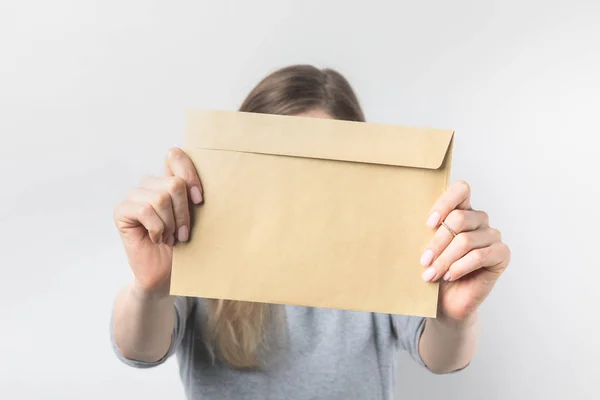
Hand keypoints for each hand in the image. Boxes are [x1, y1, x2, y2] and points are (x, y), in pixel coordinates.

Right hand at [113, 148, 202, 296]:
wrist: (165, 275)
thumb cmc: (183, 247)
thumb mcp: (195, 219)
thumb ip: (194, 196)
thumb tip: (206, 183)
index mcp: (168, 181)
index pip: (175, 156)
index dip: (190, 175)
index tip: (200, 201)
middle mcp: (150, 184)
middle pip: (174, 183)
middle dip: (183, 213)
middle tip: (182, 234)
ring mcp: (134, 196)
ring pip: (160, 198)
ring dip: (170, 224)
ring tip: (168, 237)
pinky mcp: (122, 211)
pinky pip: (144, 209)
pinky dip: (156, 228)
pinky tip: (156, 238)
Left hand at [420, 181, 510, 323]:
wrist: (446, 302)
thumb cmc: (434, 271)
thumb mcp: (426, 248)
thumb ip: (426, 232)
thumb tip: (407, 219)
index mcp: (461, 210)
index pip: (461, 189)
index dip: (445, 202)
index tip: (429, 223)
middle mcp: (479, 220)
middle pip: (458, 219)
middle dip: (437, 242)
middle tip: (424, 261)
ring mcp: (492, 236)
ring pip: (466, 240)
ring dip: (445, 259)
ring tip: (431, 274)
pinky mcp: (501, 254)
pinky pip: (479, 256)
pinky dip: (460, 267)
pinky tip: (450, 276)